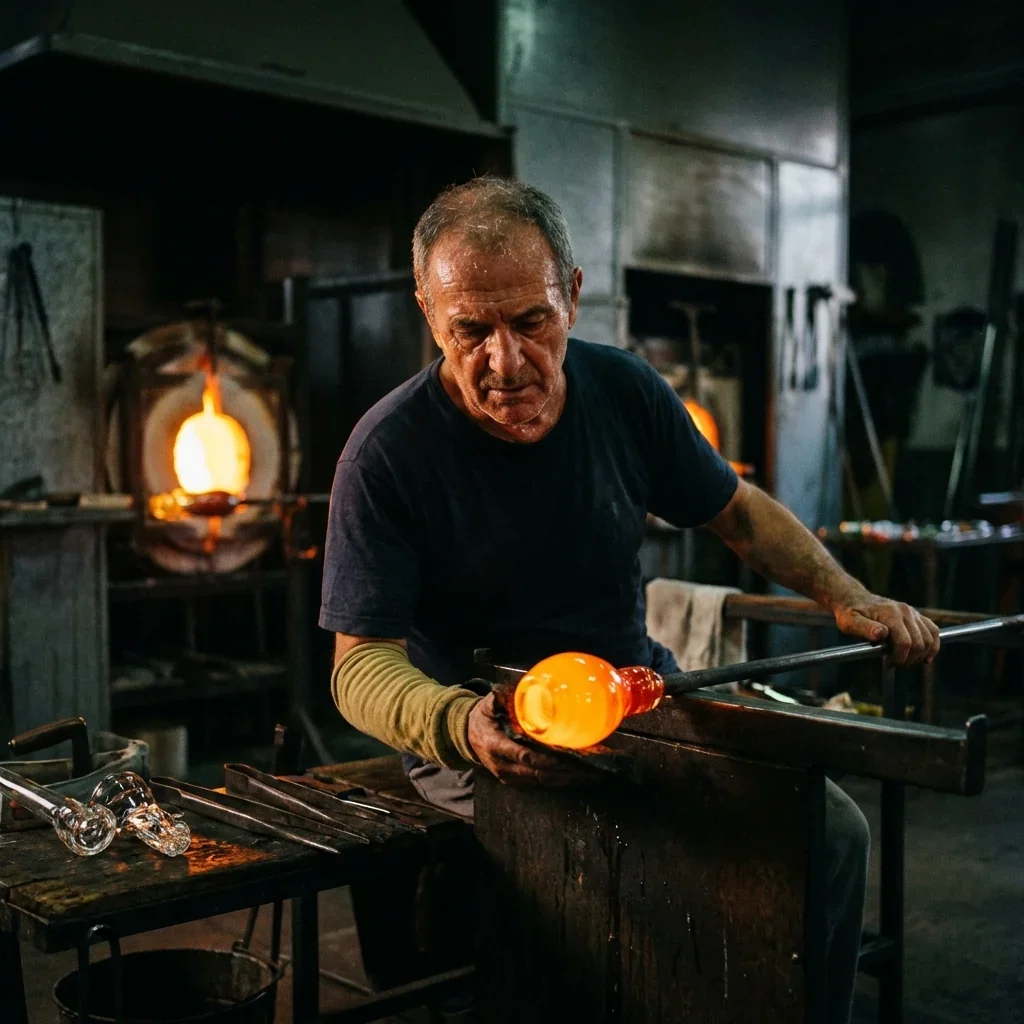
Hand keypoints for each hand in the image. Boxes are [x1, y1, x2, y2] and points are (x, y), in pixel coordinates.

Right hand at [467, 693, 594, 786]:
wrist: (465, 737)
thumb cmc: (481, 718)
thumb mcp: (488, 705)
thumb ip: (502, 698)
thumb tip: (522, 686)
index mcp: (495, 745)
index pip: (523, 756)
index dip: (546, 760)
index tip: (566, 757)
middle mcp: (501, 765)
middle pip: (536, 773)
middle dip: (562, 773)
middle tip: (587, 769)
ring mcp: (506, 776)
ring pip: (538, 782)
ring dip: (563, 780)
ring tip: (586, 775)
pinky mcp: (512, 781)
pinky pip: (536, 784)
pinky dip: (555, 781)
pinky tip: (572, 777)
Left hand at [833, 594, 940, 666]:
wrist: (854, 599)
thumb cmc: (850, 612)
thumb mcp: (850, 622)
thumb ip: (864, 628)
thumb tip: (881, 633)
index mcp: (891, 614)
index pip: (905, 642)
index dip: (900, 658)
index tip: (889, 664)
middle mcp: (906, 611)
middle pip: (920, 643)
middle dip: (909, 659)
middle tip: (895, 664)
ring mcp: (913, 613)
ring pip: (930, 638)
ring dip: (921, 655)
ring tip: (905, 660)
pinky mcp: (916, 616)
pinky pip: (933, 631)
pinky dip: (932, 646)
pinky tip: (924, 657)